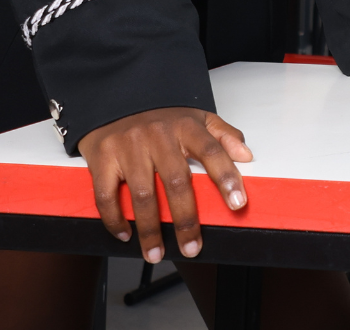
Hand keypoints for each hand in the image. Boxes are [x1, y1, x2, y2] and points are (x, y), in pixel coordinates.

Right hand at [78, 107, 250, 263]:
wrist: (116, 96)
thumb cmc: (161, 116)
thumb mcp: (197, 117)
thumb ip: (223, 135)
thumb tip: (246, 156)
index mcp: (186, 126)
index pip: (213, 152)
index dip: (227, 178)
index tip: (238, 204)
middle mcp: (158, 135)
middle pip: (177, 182)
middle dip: (186, 220)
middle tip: (192, 247)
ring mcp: (128, 146)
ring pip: (142, 195)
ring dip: (150, 230)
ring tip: (156, 253)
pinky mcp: (102, 157)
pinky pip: (107, 195)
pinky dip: (115, 219)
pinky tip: (125, 234)